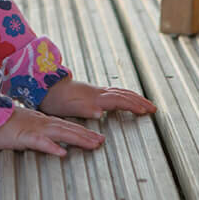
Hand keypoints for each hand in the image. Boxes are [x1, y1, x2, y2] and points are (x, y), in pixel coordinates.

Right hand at [0, 105, 104, 155]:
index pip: (65, 126)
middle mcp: (40, 123)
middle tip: (102, 141)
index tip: (95, 137)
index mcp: (40, 121)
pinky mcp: (23, 136)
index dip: (81, 131)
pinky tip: (61, 152)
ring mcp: (33, 128)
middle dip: (86, 135)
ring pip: (60, 133)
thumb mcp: (21, 127)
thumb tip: (46, 140)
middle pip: (68, 128)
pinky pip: (39, 142)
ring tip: (92, 144)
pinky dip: (51, 146)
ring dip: (77, 138)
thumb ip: (35, 133)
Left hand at [39, 78, 156, 119]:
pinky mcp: (92, 92)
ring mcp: (96, 91)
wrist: (45, 87)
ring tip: (145, 103)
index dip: (134, 106)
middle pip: (123, 95)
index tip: (147, 111)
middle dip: (139, 101)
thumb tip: (99, 112)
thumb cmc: (55, 99)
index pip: (119, 101)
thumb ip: (84, 109)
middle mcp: (98, 93)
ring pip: (120, 92)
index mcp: (95, 98)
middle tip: (153, 108)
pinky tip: (124, 99)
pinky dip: (124, 96)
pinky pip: (114, 92)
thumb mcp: (67, 107)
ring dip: (134, 98)